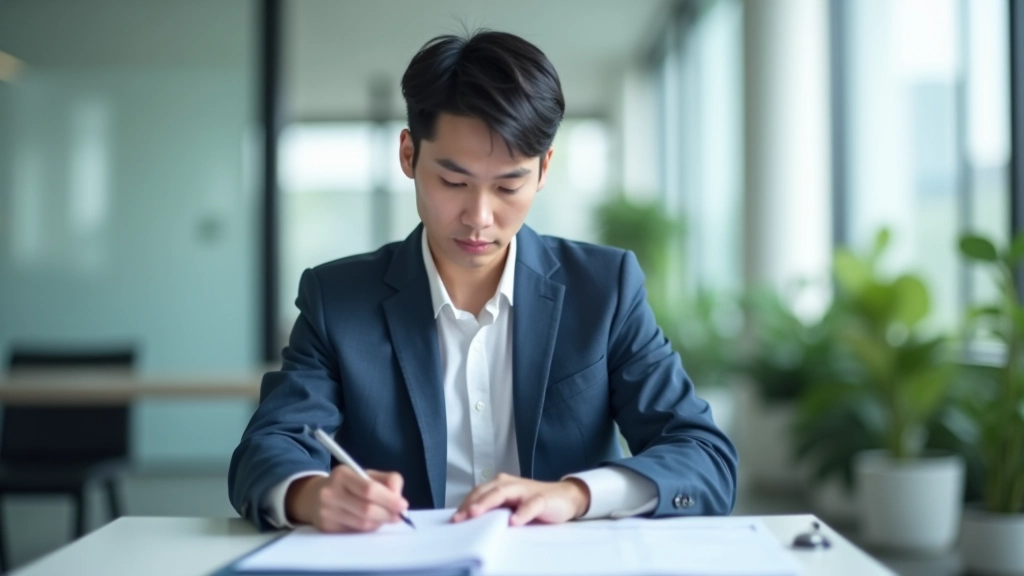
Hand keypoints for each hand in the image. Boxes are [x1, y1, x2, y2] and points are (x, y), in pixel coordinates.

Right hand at [285, 467, 408, 532]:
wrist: (314, 497)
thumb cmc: (348, 484)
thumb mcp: (366, 474)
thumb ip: (387, 480)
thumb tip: (399, 497)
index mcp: (342, 474)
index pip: (369, 489)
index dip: (389, 499)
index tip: (403, 505)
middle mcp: (330, 493)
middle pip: (366, 509)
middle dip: (388, 514)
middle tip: (399, 516)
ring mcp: (326, 512)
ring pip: (362, 524)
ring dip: (379, 522)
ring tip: (386, 518)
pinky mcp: (326, 528)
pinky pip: (355, 532)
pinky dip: (368, 529)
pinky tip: (371, 522)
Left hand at [451, 474, 590, 526]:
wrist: (565, 497)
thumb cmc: (533, 502)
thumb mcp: (511, 506)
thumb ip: (495, 510)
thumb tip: (471, 522)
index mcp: (500, 485)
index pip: (478, 493)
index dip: (464, 504)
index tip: (453, 519)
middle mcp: (510, 484)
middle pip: (486, 491)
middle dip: (471, 504)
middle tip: (458, 518)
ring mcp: (525, 490)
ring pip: (503, 493)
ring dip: (488, 503)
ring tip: (475, 514)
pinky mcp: (541, 499)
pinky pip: (530, 505)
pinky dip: (522, 513)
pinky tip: (515, 521)